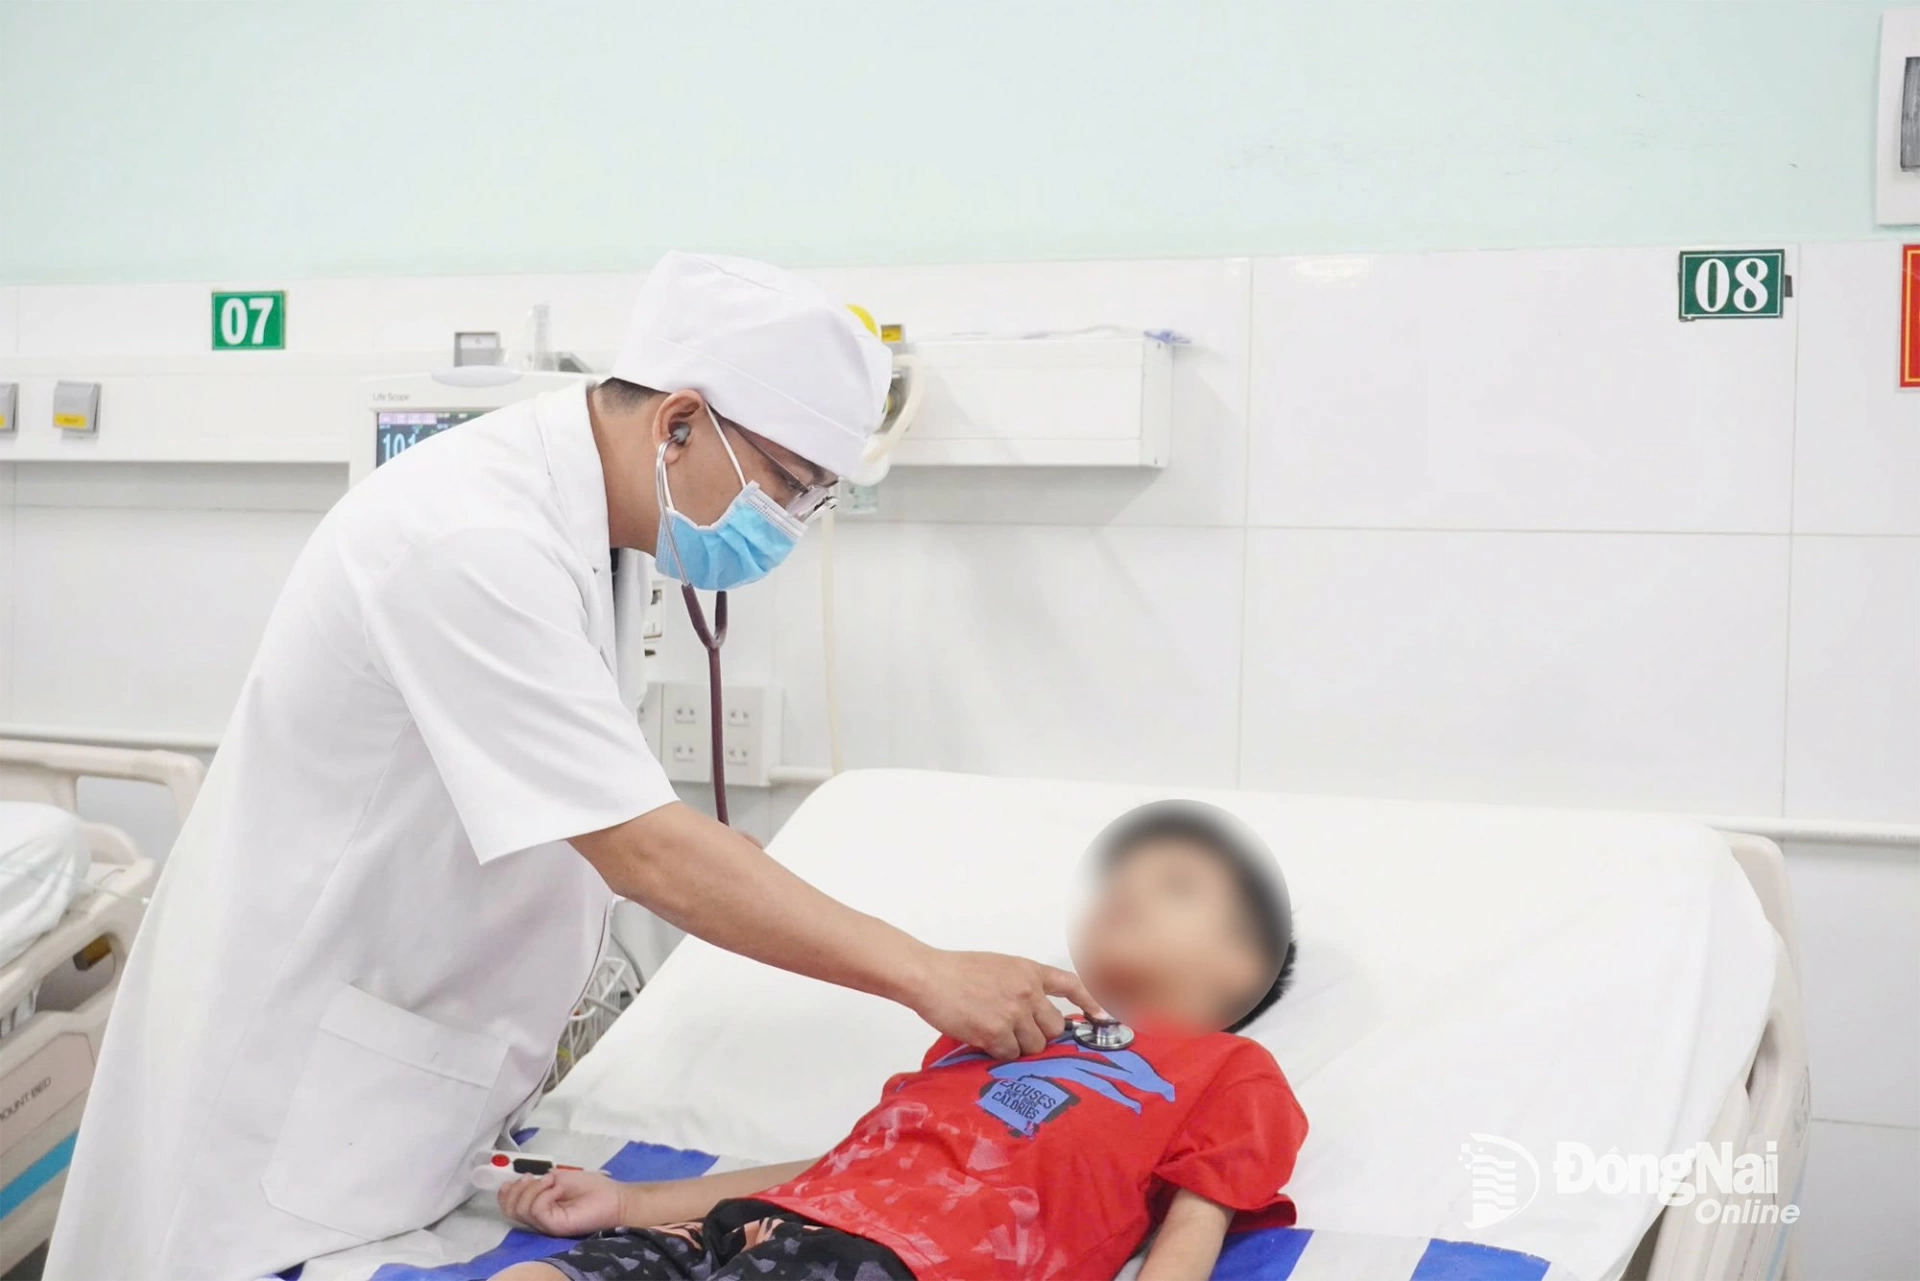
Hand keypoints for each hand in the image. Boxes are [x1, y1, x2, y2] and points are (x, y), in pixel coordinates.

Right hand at [497, 1169, 626, 1236]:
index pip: (510, 1206)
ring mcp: (546, 1223)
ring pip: (521, 1210)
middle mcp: (539, 1218)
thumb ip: (539, 1181)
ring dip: (532, 1189)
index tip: (521, 1176)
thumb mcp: (560, 1178)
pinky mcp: (554, 1226)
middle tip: (534, 1177)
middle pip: (510, 1209)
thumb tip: (520, 1181)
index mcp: (539, 1206)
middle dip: (517, 1189)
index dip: (507, 1192)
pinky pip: (537, 1210)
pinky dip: (544, 1194)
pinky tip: (557, 1188)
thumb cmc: (591, 1187)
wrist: (614, 1198)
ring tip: (552, 1181)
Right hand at [909, 949, 1105, 1059]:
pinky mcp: (996, 1033)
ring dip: (1021, 1047)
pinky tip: (985, 1040)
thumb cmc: (958, 971)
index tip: (1103, 1017)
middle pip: (1055, 1028)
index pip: (1071, 985)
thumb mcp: (1000, 966)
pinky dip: (1001, 1053)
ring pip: (1035, 1045)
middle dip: (1042, 1035)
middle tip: (1021, 1034)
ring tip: (999, 1035)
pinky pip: (1011, 1055)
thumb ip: (1023, 984)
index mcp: (1029, 971)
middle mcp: (1028, 991)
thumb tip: (1036, 1010)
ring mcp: (1014, 1013)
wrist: (930, 976)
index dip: (1091, 1003)